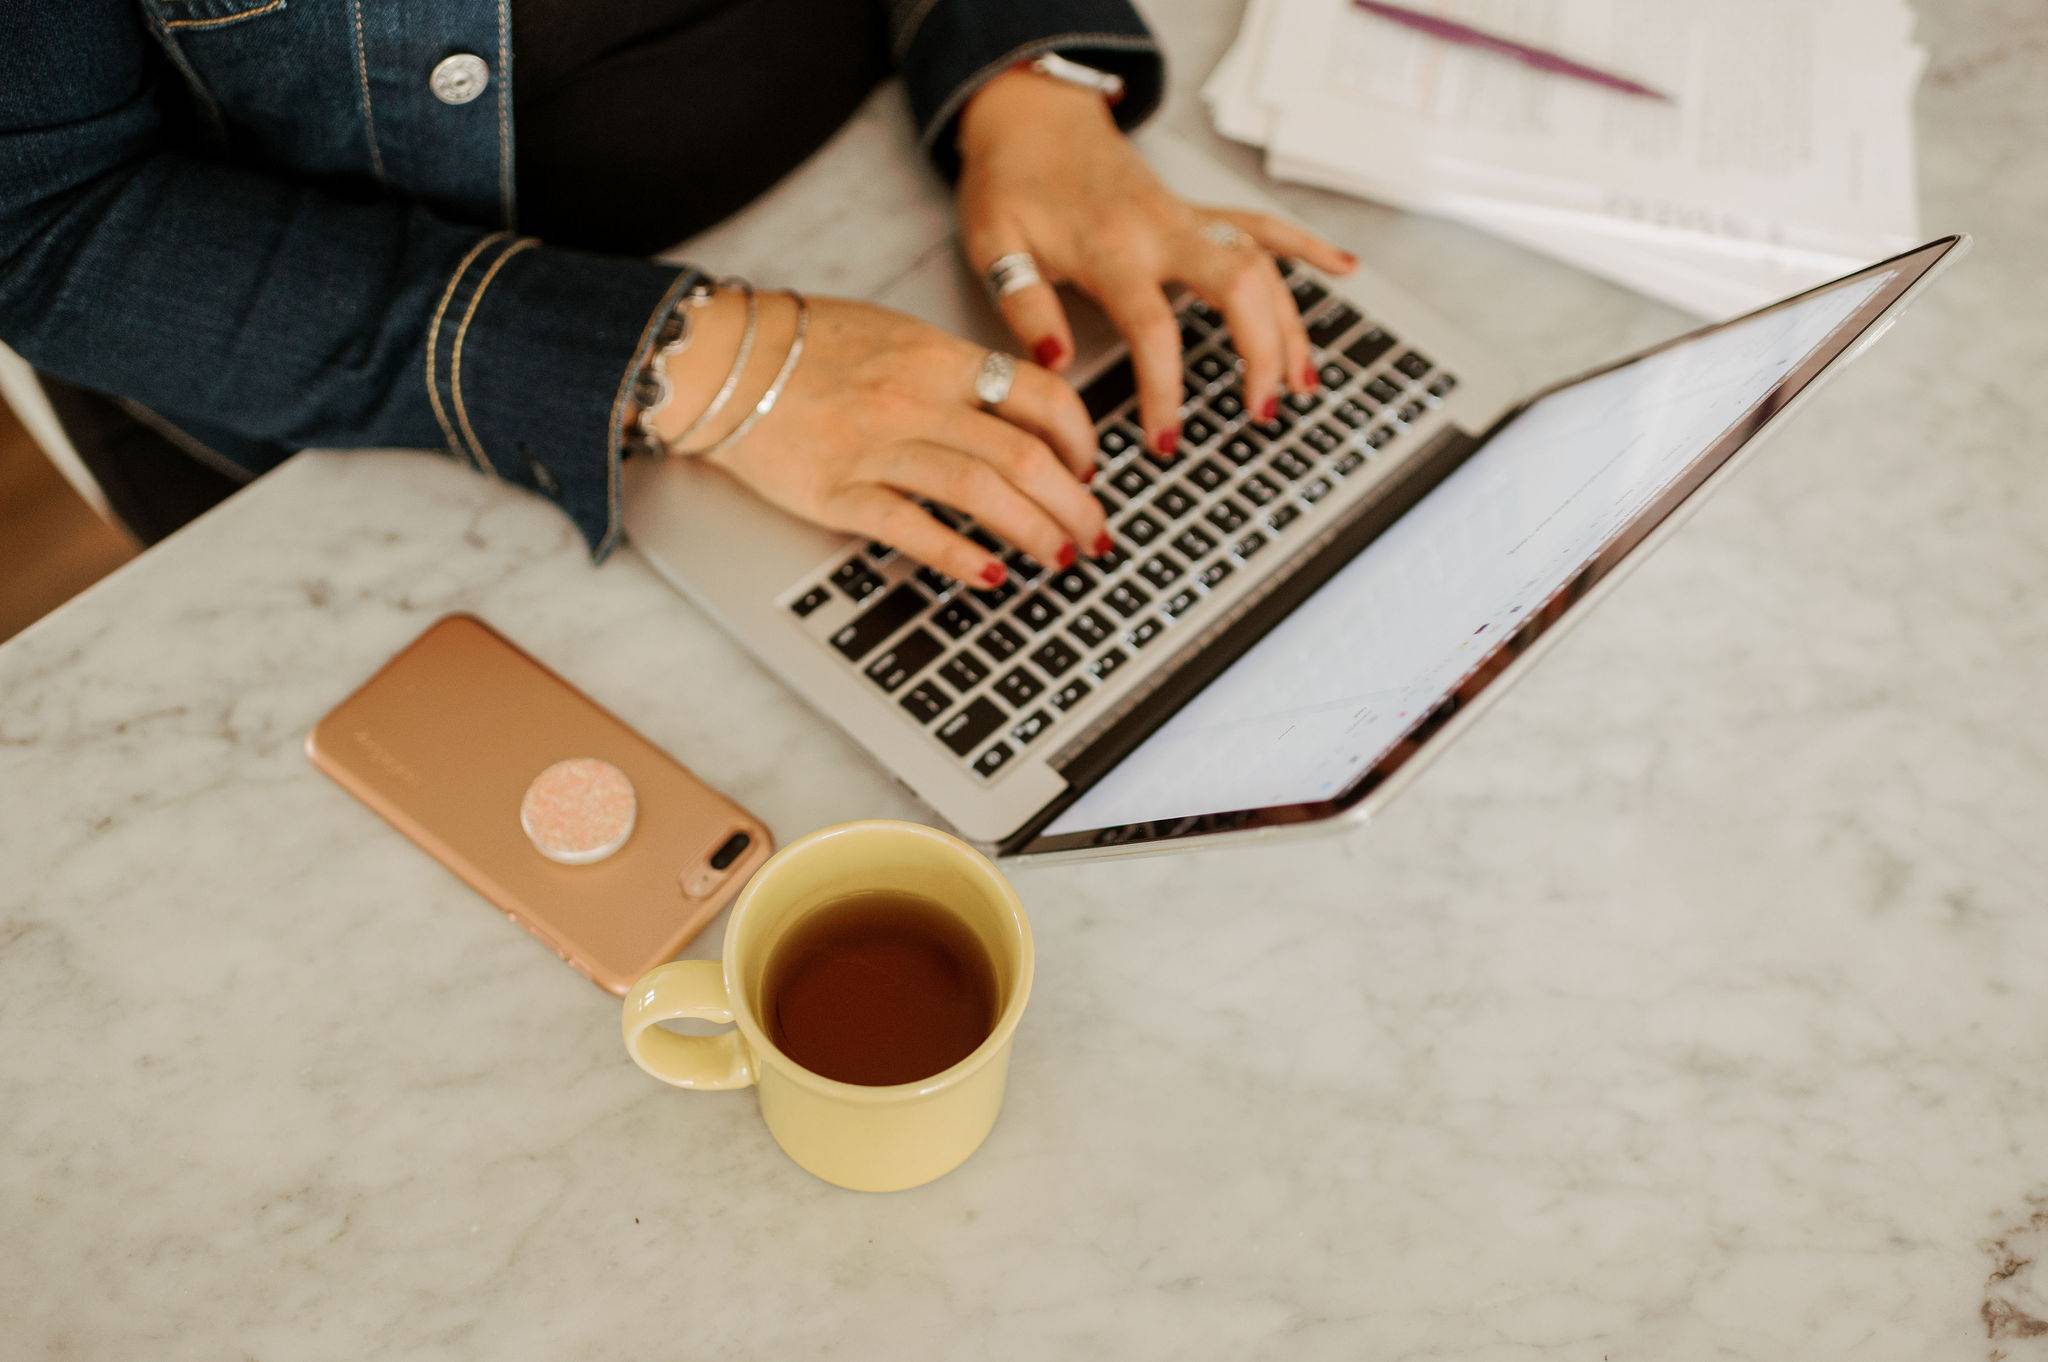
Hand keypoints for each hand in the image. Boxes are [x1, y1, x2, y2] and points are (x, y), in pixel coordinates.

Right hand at [653, 290, 1108, 584]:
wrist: (718, 359)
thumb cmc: (804, 346)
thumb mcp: (896, 334)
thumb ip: (955, 370)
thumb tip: (1015, 408)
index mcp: (940, 358)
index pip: (1041, 396)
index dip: (1081, 440)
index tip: (1089, 470)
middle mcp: (917, 399)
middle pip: (1024, 454)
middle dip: (1074, 503)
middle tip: (1094, 534)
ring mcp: (876, 447)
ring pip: (980, 490)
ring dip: (1032, 531)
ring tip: (1058, 558)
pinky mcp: (837, 491)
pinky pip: (911, 527)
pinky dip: (958, 555)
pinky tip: (990, 574)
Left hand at [956, 69, 1356, 455]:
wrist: (1029, 116)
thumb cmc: (1009, 186)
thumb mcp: (993, 245)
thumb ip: (1023, 305)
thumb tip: (1055, 361)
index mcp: (1112, 250)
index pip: (1154, 327)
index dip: (1166, 388)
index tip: (1166, 439)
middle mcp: (1163, 232)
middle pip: (1239, 285)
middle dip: (1262, 350)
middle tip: (1262, 411)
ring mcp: (1188, 220)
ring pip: (1262, 264)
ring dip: (1290, 322)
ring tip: (1302, 384)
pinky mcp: (1197, 213)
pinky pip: (1264, 225)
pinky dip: (1307, 246)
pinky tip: (1344, 269)